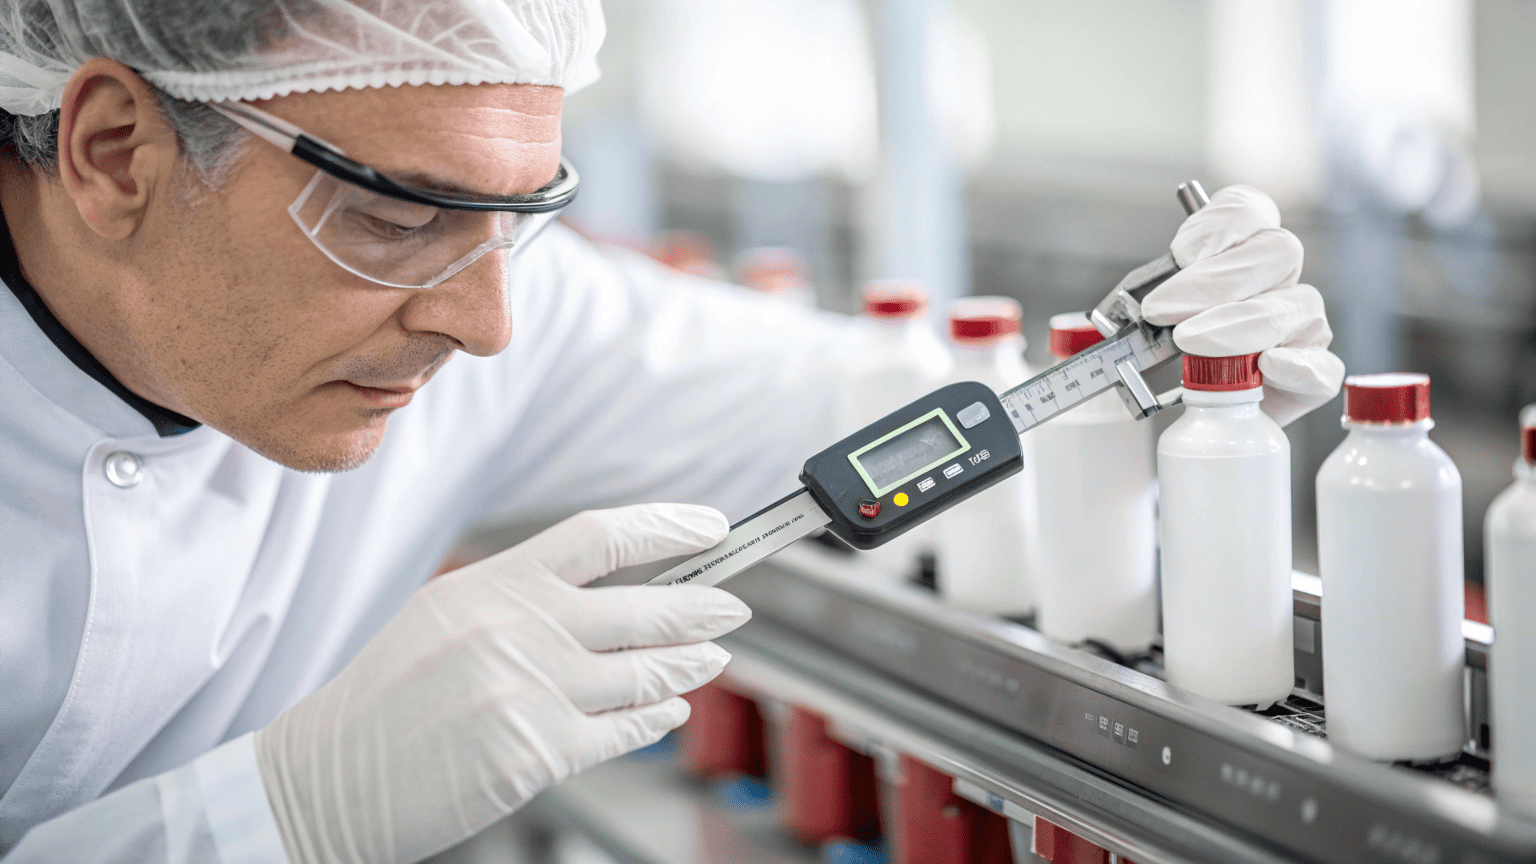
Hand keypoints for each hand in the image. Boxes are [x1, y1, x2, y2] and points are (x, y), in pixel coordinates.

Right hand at [254, 504, 746, 863]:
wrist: (324, 779)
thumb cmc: (380, 703)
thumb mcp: (444, 619)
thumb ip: (524, 603)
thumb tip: (608, 597)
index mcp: (491, 584)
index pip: (601, 535)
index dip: (667, 526)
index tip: (709, 526)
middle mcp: (517, 629)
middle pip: (642, 605)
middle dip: (703, 604)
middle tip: (734, 603)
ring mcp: (531, 691)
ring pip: (645, 671)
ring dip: (691, 662)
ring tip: (713, 656)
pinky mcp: (537, 753)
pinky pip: (623, 729)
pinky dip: (656, 716)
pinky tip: (669, 710)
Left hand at [1142, 185, 1345, 425]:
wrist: (1201, 410)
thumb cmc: (1178, 354)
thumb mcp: (1154, 317)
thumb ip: (1154, 298)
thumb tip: (1136, 304)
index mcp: (1244, 250)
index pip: (1248, 212)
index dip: (1220, 225)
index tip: (1184, 254)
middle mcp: (1281, 279)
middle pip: (1276, 252)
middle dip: (1216, 281)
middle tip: (1166, 310)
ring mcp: (1303, 324)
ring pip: (1295, 306)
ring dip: (1237, 322)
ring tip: (1191, 342)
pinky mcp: (1313, 374)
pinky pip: (1320, 365)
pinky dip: (1294, 365)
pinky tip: (1266, 365)